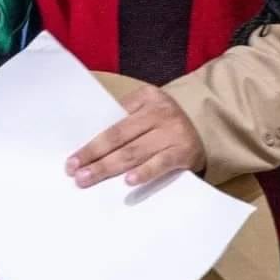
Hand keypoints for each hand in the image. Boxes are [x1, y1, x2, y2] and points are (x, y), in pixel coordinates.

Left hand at [66, 85, 205, 187]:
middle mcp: (160, 113)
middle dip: (94, 156)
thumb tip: (91, 146)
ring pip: (135, 152)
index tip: (72, 160)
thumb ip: (124, 120)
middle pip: (119, 137)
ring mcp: (173, 133)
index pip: (112, 122)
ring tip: (90, 179)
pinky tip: (128, 181)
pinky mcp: (184, 153)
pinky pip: (161, 164)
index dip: (91, 142)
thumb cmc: (166, 123)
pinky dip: (144, 173)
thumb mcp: (148, 109)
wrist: (207, 128)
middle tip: (76, 174)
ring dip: (110, 167)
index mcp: (146, 98)